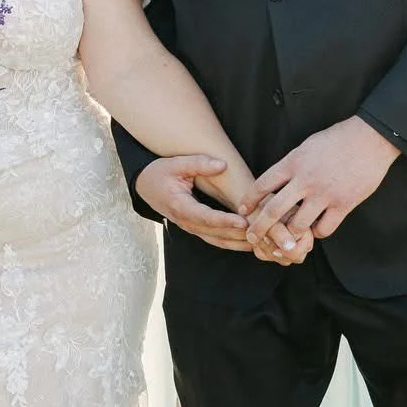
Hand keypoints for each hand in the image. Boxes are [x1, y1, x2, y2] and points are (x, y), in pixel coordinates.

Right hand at [136, 154, 253, 251]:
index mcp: (180, 206)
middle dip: (238, 236)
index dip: (225, 221)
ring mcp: (191, 227)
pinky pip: (216, 240)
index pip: (206, 217)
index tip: (244, 222)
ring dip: (238, 243)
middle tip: (261, 234)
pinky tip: (249, 243)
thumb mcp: (175, 163)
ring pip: (217, 241)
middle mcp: (186, 222)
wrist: (145, 186)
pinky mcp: (196, 229)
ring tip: (261, 242)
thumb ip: (198, 163)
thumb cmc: (160, 173)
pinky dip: (233, 243)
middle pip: (215, 234)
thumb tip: (222, 165)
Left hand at [244, 117, 398, 249]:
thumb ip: (292, 165)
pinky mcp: (344, 204)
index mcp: (294, 162)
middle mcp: (305, 180)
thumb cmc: (338, 139)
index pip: (263, 184)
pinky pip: (324, 229)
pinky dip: (317, 233)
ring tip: (287, 239)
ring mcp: (325, 194)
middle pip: (274, 210)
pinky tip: (315, 230)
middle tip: (252, 237)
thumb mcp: (307, 145)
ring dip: (290, 234)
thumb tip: (277, 181)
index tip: (243, 209)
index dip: (250, 199)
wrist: (370, 138)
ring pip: (298, 225)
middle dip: (260, 227)